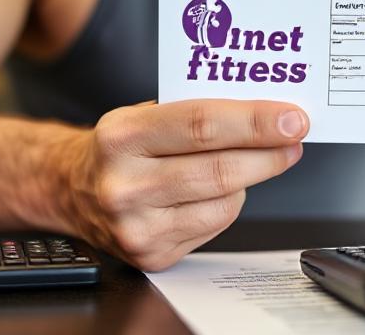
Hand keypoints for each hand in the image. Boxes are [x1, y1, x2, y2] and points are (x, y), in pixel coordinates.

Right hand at [71, 99, 307, 270]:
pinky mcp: (151, 254)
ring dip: (250, 179)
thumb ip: (196, 110)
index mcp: (121, 136)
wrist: (70, 189)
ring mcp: (136, 225)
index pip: (203, 125)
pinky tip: (214, 191)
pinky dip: (227, 205)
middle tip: (294, 138)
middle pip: (220, 170)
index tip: (292, 119)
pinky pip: (214, 226)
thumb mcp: (142, 113)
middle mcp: (124, 184)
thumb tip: (265, 111)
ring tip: (253, 160)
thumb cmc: (119, 147)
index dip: (255, 122)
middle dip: (269, 153)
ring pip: (224, 202)